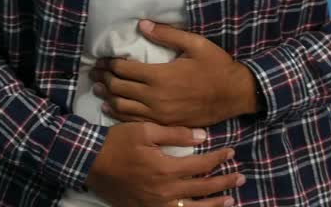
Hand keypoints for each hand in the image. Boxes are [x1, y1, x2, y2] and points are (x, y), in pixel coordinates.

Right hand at [85, 122, 242, 206]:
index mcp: (166, 169)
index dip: (219, 158)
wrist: (89, 163)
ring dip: (213, 205)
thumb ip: (175, 134)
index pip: (201, 165)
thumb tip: (202, 136)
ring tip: (230, 201)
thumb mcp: (145, 130)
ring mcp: (155, 205)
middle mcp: (164, 192)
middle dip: (224, 183)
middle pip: (202, 190)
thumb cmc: (117, 143)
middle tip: (241, 177)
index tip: (231, 152)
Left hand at [89, 20, 259, 127]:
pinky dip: (119, 115)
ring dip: (107, 98)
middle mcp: (155, 98)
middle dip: (104, 79)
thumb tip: (142, 24)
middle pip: (119, 89)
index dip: (109, 64)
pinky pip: (135, 121)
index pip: (124, 70)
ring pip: (123, 108)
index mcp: (160, 76)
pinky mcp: (165, 124)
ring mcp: (159, 114)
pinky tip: (112, 109)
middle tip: (94, 73)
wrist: (235, 95)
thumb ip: (167, 34)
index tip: (101, 59)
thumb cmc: (217, 67)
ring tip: (98, 89)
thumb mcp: (196, 44)